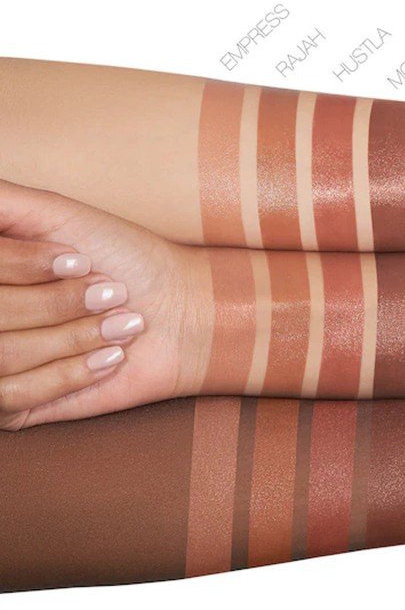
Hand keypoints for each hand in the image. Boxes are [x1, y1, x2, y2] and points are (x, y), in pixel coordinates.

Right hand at [0, 179, 209, 428]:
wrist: (182, 316)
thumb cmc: (127, 259)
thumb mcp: (59, 214)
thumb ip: (2, 203)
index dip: (26, 265)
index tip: (79, 261)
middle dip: (57, 303)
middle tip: (108, 294)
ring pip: (0, 354)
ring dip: (71, 338)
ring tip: (115, 326)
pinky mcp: (12, 406)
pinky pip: (11, 394)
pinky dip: (69, 373)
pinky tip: (108, 357)